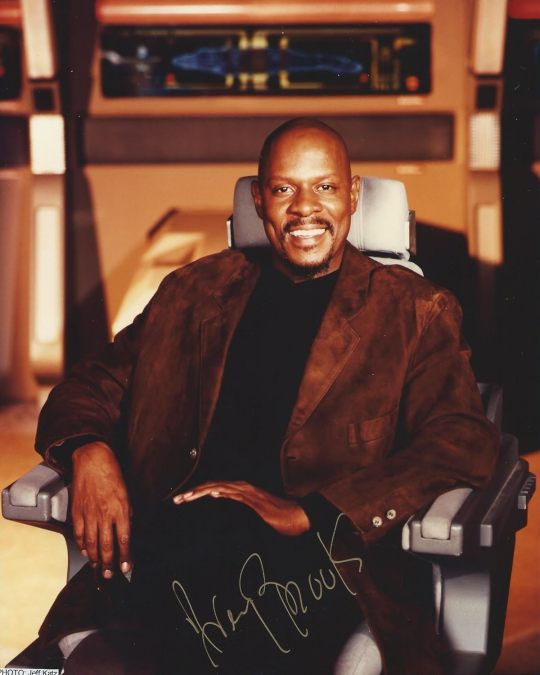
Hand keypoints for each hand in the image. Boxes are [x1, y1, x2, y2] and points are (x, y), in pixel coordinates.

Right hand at [71, 441, 131, 577]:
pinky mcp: (77, 512)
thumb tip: (127, 531)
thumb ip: (127, 513)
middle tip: (109, 575)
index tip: (126, 567)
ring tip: (98, 568)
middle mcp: (104, 515)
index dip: (125, 556)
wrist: (92, 460)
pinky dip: (81, 546)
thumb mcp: (127, 493)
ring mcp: (89, 514)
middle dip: (109, 564)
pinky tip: (86, 552)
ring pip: (91, 543)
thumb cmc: (112, 474)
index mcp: (120, 509)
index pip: (124, 539)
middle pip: (106, 546)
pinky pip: (78, 534)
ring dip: (95, 559)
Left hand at [173, 481, 309, 535]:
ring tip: (186, 497)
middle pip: (212, 486)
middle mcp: (242, 488)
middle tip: (175, 499)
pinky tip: (212, 493)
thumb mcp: (251, 517)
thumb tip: (220, 517)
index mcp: (239, 491)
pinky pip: (237, 494)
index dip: (196, 493)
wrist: (297, 516)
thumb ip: (237, 512)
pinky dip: (223, 492)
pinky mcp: (256, 500)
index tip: (180, 500)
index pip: (213, 489)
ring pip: (221, 488)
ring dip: (202, 492)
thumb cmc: (276, 518)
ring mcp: (249, 492)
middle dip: (193, 492)